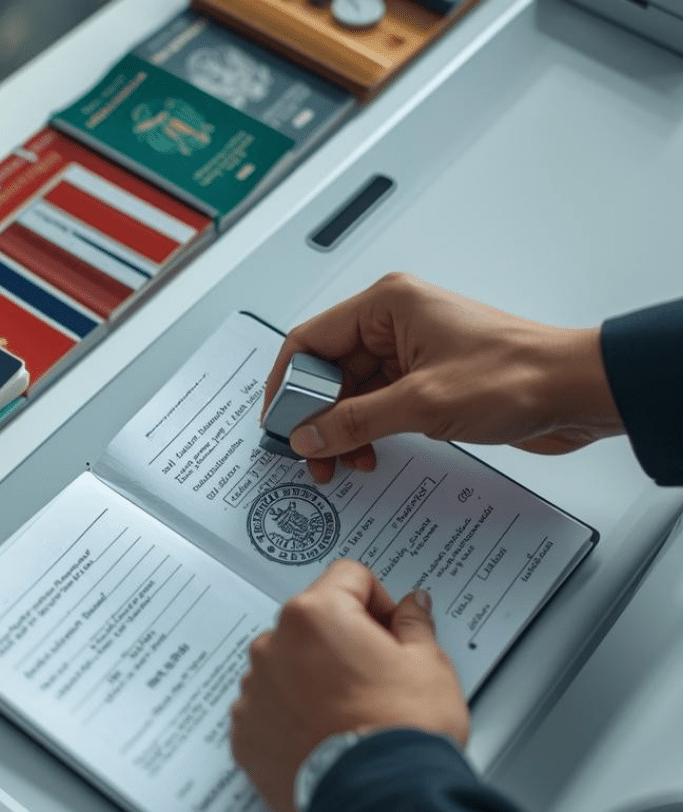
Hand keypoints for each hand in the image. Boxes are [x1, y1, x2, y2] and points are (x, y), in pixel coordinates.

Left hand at [230, 560, 468, 811]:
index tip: (391, 630)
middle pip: (313, 621)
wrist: (380, 802)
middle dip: (342, 640)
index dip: (379, 601)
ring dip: (312, 677)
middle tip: (376, 677)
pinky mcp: (245, 732)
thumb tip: (412, 606)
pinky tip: (324, 736)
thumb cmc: (402, 732)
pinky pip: (268, 707)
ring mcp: (254, 689)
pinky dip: (290, 715)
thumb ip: (414, 624)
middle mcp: (274, 644)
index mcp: (316, 615)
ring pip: (287, 663)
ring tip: (350, 714)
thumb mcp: (428, 665)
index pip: (348, 577)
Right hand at [263, 273, 624, 482]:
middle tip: (310, 455)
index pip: (309, 339)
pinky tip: (369, 455)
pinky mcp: (425, 380)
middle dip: (316, 416)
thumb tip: (307, 434)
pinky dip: (367, 432)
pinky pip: (378, 406)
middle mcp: (393, 324)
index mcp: (386, 306)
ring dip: (342, 430)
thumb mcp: (420, 403)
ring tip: (343, 462)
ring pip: (351, 394)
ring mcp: (409, 353)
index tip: (278, 423)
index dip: (286, 383)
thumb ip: (354, 421)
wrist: (575, 391)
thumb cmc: (517, 374)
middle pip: (327, 371)